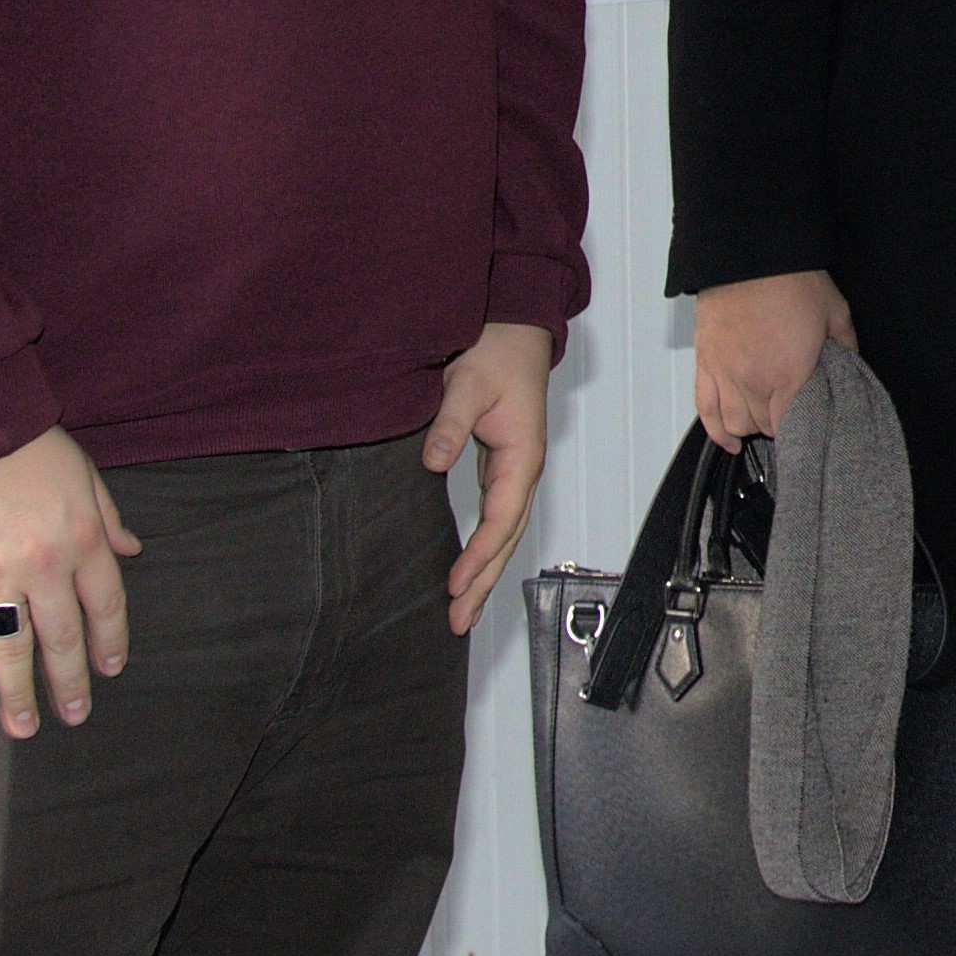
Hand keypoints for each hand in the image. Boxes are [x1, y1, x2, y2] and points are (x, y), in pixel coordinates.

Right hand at [0, 427, 139, 734]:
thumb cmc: (25, 444)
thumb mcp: (85, 475)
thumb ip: (107, 519)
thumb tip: (130, 553)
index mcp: (83, 542)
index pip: (105, 608)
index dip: (109, 644)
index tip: (110, 671)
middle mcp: (43, 568)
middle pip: (61, 639)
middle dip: (69, 683)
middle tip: (75, 716)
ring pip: (11, 649)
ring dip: (18, 694)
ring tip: (24, 728)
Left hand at [427, 320, 556, 631]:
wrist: (513, 334)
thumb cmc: (497, 355)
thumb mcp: (468, 384)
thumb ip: (451, 423)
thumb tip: (433, 460)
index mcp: (522, 456)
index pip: (502, 518)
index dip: (479, 554)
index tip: (455, 583)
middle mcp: (522, 471)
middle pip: (507, 539)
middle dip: (485, 582)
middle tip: (459, 620)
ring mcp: (513, 473)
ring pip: (504, 535)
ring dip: (485, 574)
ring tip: (463, 610)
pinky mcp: (500, 469)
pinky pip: (495, 520)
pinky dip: (483, 551)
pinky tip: (468, 569)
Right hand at [695, 270, 852, 446]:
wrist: (750, 255)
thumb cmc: (791, 279)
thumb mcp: (835, 313)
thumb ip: (846, 347)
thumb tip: (851, 366)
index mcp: (789, 374)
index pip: (791, 425)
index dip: (801, 429)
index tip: (809, 427)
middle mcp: (753, 380)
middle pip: (762, 426)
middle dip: (778, 425)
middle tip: (789, 414)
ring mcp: (725, 374)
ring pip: (734, 423)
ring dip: (750, 426)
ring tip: (763, 422)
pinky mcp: (705, 363)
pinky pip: (704, 409)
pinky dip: (715, 430)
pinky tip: (728, 440)